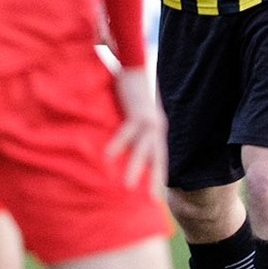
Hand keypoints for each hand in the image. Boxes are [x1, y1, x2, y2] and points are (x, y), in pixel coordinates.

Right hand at [105, 66, 166, 193]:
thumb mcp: (131, 114)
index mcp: (156, 130)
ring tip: (125, 186)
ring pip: (142, 150)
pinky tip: (107, 156)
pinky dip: (118, 143)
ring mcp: (149, 121)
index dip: (158, 176)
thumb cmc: (129, 91)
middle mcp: (157, 127)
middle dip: (154, 180)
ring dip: (134, 168)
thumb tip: (117, 147)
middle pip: (157, 158)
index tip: (155, 196)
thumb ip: (130, 129)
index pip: (160, 158)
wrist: (133, 67)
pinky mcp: (137, 112)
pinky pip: (127, 132)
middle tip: (151, 201)